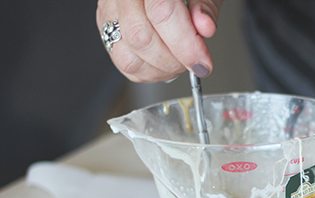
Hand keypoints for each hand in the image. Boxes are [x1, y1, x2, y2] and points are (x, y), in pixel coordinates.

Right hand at [96, 0, 222, 81]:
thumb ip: (206, 5)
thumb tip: (205, 28)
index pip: (162, 13)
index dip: (185, 46)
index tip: (203, 64)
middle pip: (141, 38)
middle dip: (173, 61)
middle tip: (194, 63)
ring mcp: (109, 9)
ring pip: (127, 55)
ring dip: (160, 70)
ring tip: (180, 63)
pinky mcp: (106, 24)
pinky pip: (121, 60)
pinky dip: (146, 71)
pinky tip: (163, 65)